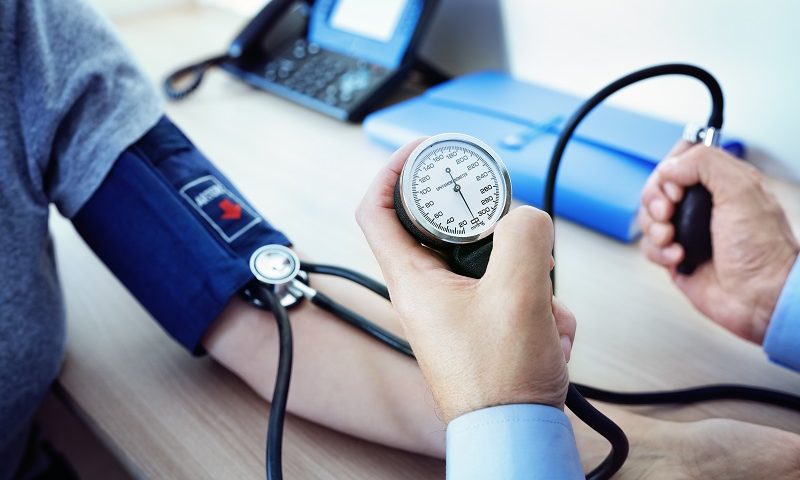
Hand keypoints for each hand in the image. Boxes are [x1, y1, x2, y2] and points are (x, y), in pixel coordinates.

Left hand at [356, 139, 575, 422]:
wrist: (515, 435)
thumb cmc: (501, 379)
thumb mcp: (519, 292)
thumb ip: (524, 236)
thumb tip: (528, 218)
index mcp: (412, 280)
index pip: (377, 208)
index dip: (393, 169)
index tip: (423, 149)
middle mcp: (426, 293)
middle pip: (446, 229)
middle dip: (495, 229)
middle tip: (517, 229)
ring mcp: (454, 310)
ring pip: (491, 262)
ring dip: (531, 276)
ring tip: (546, 311)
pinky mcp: (481, 326)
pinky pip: (511, 293)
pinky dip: (539, 305)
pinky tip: (552, 335)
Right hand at [639, 142, 798, 342]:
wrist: (759, 296)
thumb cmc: (762, 250)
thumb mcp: (741, 190)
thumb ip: (705, 163)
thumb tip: (670, 167)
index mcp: (722, 182)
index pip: (681, 159)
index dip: (671, 169)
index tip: (678, 186)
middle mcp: (702, 205)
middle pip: (657, 188)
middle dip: (655, 200)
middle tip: (669, 212)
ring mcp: (687, 231)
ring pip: (648, 217)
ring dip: (655, 228)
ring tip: (674, 239)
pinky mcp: (675, 256)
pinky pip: (649, 246)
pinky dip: (659, 252)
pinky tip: (680, 257)